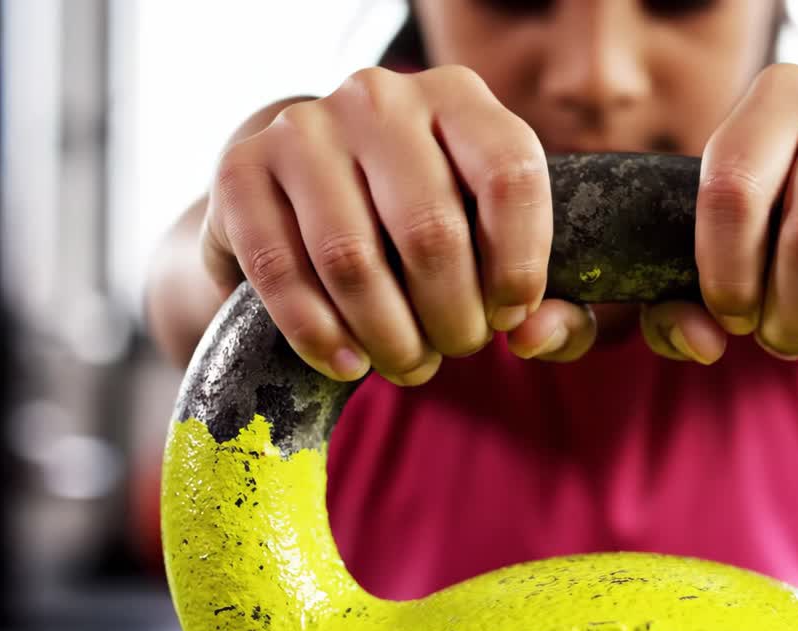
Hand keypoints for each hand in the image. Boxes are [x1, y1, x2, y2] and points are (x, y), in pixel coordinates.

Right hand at [202, 65, 594, 385]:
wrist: (308, 192)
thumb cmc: (426, 229)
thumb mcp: (501, 255)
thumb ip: (556, 306)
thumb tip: (536, 338)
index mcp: (461, 99)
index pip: (511, 175)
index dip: (520, 264)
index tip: (510, 318)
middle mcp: (381, 97)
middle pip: (431, 230)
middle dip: (452, 319)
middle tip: (455, 351)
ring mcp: (304, 128)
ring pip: (353, 260)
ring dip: (390, 338)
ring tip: (409, 364)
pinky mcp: (241, 171)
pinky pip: (281, 272)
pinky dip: (320, 336)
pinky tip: (349, 365)